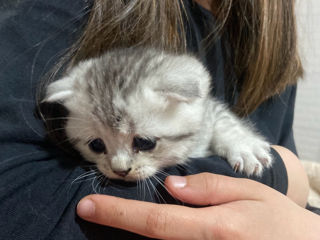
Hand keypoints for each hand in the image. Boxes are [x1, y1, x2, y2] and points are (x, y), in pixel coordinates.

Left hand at [77, 173, 319, 239]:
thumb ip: (209, 189)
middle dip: (116, 227)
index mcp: (213, 227)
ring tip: (112, 217)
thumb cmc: (278, 219)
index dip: (118, 213)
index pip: (155, 220)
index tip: (88, 206)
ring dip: (130, 237)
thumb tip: (171, 188)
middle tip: (92, 212)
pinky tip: (144, 230)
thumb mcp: (250, 193)